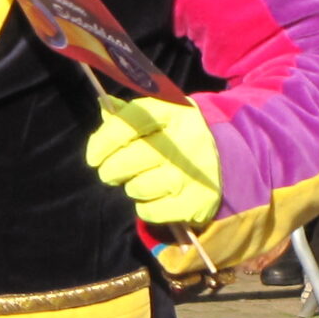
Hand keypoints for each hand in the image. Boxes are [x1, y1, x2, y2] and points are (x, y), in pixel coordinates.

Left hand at [84, 96, 222, 225]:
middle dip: (110, 169)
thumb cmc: (178, 138)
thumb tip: (104, 106)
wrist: (225, 165)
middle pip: (129, 158)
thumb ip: (130, 114)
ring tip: (141, 181)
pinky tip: (155, 197)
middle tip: (110, 173)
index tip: (93, 156)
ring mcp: (194, 174)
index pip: (133, 120)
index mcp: (177, 112)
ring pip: (137, 187)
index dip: (105, 138)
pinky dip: (145, 208)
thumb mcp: (161, 119)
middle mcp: (188, 141)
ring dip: (131, 188)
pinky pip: (149, 211)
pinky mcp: (196, 203)